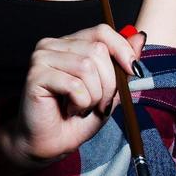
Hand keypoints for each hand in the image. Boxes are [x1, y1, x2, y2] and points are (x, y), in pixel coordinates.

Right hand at [1, 24, 146, 167]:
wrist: (51, 143)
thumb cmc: (77, 117)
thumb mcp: (109, 90)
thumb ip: (121, 64)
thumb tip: (139, 37)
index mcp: (70, 44)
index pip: (101, 31)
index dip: (122, 49)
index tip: (134, 71)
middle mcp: (52, 45)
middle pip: (97, 50)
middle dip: (109, 83)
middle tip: (101, 104)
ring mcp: (41, 58)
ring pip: (87, 67)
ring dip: (94, 96)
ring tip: (83, 108)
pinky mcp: (35, 76)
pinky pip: (74, 85)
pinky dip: (81, 103)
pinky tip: (70, 110)